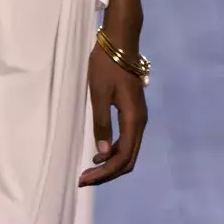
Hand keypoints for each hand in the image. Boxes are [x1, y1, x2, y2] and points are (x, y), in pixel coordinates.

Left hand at [80, 41, 146, 186]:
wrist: (120, 43)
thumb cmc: (106, 66)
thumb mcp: (99, 95)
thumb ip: (102, 124)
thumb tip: (104, 153)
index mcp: (133, 120)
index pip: (122, 157)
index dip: (104, 172)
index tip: (83, 178)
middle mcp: (140, 122)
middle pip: (128, 159)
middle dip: (107, 173)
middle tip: (83, 180)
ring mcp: (139, 118)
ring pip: (129, 152)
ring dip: (110, 164)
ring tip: (89, 170)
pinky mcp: (134, 113)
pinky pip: (127, 141)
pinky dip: (114, 152)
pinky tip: (100, 154)